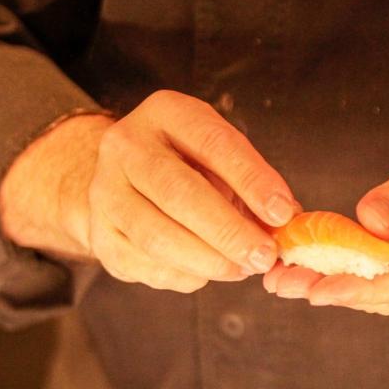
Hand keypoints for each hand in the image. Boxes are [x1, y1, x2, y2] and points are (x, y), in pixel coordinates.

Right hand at [0, 90, 299, 291]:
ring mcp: (105, 192)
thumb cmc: (188, 163)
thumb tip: (287, 223)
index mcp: (165, 113)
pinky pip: (145, 264)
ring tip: (242, 269)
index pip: (212, 144)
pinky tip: (211, 273)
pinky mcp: (100, 236)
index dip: (251, 180)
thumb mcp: (220, 154)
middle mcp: (125, 147)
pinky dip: (185, 275)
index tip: (282, 213)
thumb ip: (252, 183)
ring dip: (208, 260)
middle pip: (178, 192)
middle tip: (263, 255)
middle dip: (228, 230)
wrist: (123, 177)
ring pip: (156, 236)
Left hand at [263, 98, 388, 318]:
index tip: (315, 290)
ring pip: (373, 288)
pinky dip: (339, 264)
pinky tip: (301, 259)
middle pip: (384, 295)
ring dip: (327, 279)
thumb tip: (370, 220)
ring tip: (278, 274)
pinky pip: (374, 272)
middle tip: (278, 281)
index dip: (358, 289)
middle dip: (330, 287)